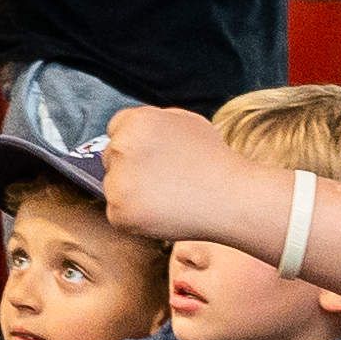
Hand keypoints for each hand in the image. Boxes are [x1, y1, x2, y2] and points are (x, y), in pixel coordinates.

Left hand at [97, 104, 279, 252]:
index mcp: (137, 122)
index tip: (150, 158)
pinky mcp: (119, 212)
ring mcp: (118, 182)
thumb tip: (132, 128)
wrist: (230, 198)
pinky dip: (135, 218)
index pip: (115, 129)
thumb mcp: (186, 122)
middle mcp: (121, 148)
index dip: (133, 144)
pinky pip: (118, 215)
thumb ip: (154, 121)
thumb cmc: (213, 160)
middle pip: (110, 158)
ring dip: (131, 194)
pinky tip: (162, 213)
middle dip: (129, 168)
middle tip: (162, 180)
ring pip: (113, 188)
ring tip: (166, 197)